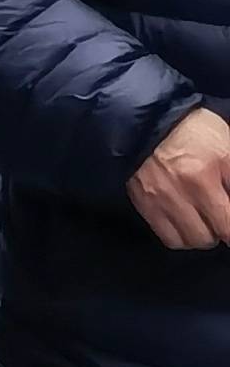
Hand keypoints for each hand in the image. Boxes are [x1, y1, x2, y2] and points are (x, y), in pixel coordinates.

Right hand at [132, 108, 229, 249]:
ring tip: (206, 222)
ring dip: (206, 235)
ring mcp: (168, 199)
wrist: (146, 127)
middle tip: (224, 218)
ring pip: (197, 240)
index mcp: (217, 164)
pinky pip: (172, 239)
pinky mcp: (149, 209)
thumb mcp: (225, 143)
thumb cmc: (191, 132)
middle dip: (226, 228)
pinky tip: (187, 225)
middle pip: (222, 230)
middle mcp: (193, 185)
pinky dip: (183, 238)